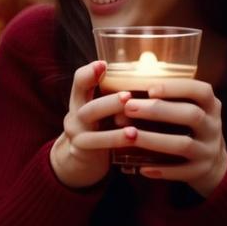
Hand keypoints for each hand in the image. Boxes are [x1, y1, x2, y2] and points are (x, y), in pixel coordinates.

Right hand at [49, 60, 130, 188]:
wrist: (81, 161)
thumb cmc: (101, 130)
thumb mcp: (104, 113)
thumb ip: (119, 98)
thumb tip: (152, 75)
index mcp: (81, 99)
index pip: (80, 80)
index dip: (89, 72)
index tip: (103, 64)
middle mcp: (75, 112)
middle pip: (84, 99)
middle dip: (107, 98)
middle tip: (127, 95)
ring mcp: (76, 131)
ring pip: (89, 118)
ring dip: (111, 117)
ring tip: (133, 125)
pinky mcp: (81, 148)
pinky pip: (97, 143)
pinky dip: (115, 139)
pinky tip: (133, 138)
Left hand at [114, 78, 226, 196]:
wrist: (214, 164)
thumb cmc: (190, 129)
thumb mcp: (189, 109)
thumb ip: (167, 100)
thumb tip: (126, 91)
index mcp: (211, 106)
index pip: (201, 91)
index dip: (176, 88)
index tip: (150, 89)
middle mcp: (213, 127)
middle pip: (191, 115)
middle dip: (158, 110)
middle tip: (129, 107)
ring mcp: (209, 150)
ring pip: (183, 144)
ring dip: (154, 139)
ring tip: (129, 135)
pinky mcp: (201, 171)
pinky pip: (181, 171)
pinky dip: (161, 169)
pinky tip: (141, 167)